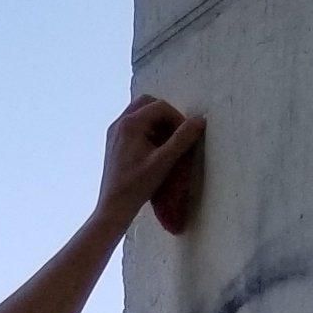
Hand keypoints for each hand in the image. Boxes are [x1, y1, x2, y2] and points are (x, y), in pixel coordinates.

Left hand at [96, 96, 204, 227]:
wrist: (113, 209)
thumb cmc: (136, 187)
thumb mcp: (163, 162)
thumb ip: (182, 139)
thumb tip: (199, 121)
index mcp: (130, 123)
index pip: (160, 107)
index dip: (177, 118)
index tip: (185, 135)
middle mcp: (119, 123)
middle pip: (147, 103)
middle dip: (165, 115)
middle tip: (176, 133)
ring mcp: (114, 133)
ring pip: (139, 114)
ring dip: (156, 123)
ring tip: (166, 143)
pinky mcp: (113, 144)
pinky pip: (132, 126)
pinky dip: (146, 131)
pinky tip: (154, 150)